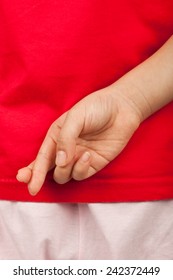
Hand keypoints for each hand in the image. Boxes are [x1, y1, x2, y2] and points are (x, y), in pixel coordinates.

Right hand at [16, 86, 140, 194]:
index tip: (23, 179)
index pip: (40, 156)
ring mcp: (78, 158)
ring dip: (66, 169)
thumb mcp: (76, 117)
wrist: (122, 108)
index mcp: (56, 136)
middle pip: (47, 169)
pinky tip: (88, 155)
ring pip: (63, 175)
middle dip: (37, 178)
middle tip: (34, 186)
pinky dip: (81, 168)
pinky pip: (80, 174)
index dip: (31, 170)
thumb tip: (59, 162)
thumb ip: (65, 139)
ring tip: (79, 154)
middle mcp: (65, 149)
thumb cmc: (96, 108)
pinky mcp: (93, 164)